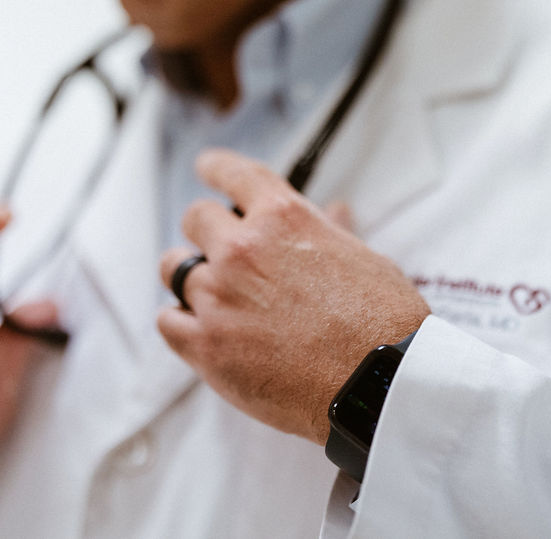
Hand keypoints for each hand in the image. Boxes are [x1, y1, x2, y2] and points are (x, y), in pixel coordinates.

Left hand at [158, 149, 428, 445]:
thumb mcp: (364, 259)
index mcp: (283, 217)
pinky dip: (181, 322)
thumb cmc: (383, 321)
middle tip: (221, 250)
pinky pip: (167, 320)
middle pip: (195, 218)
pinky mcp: (206, 346)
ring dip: (189, 276)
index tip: (206, 166)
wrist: (377, 384)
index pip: (234, 173)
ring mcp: (218, 296)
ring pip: (172, 267)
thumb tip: (336, 210)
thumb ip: (333, 232)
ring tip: (210, 294)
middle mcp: (242, 249)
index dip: (215, 167)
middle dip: (207, 230)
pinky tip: (201, 329)